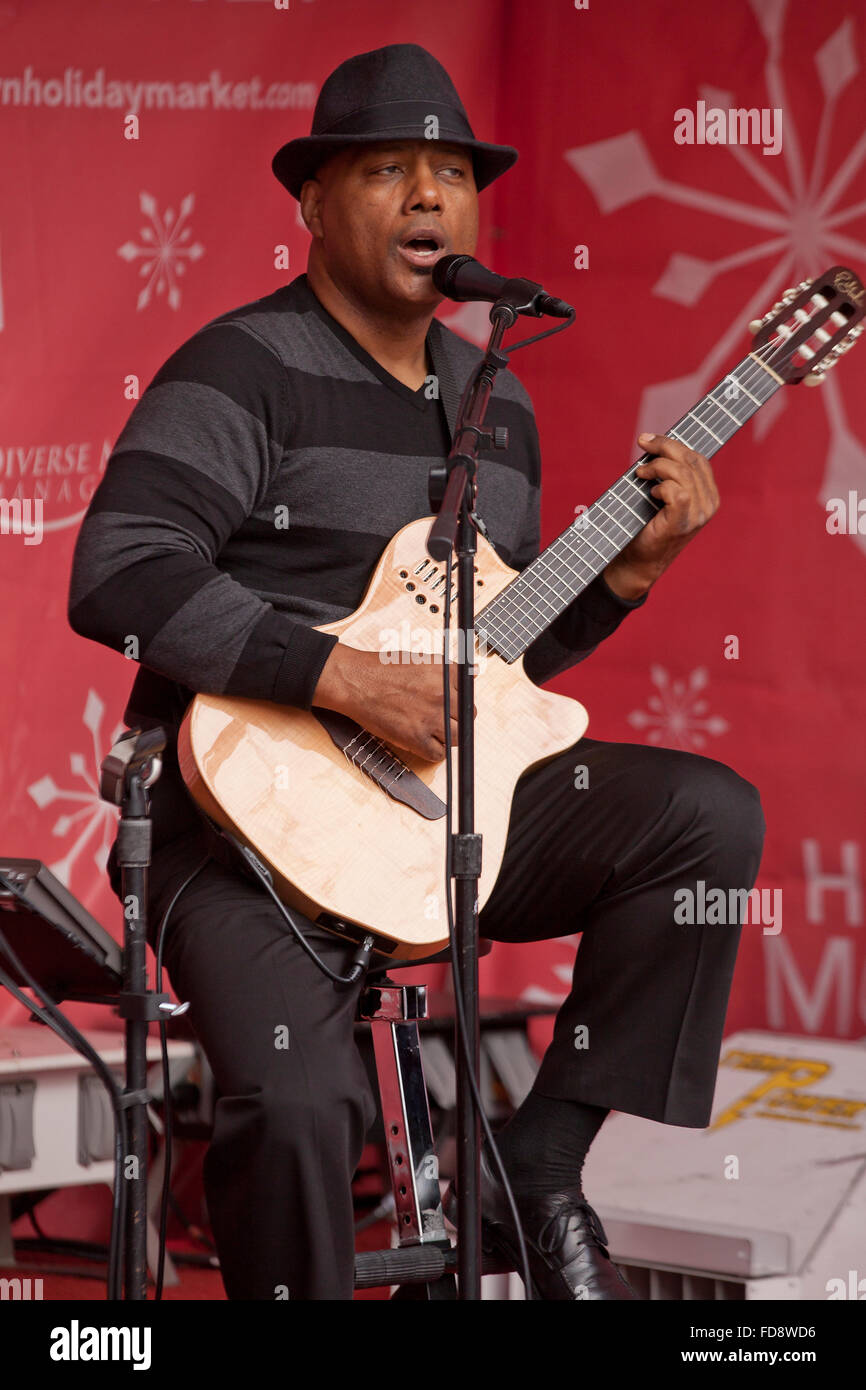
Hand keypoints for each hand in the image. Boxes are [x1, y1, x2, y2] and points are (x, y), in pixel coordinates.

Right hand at [312, 643, 474, 762]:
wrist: (356, 681)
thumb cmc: (382, 670)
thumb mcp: (422, 660)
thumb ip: (448, 671)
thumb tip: (473, 673)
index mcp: (446, 673)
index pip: (469, 694)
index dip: (459, 701)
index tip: (452, 705)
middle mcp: (443, 694)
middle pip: (467, 716)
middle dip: (456, 719)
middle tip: (440, 719)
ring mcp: (431, 717)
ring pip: (457, 737)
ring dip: (448, 737)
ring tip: (432, 731)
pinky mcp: (416, 737)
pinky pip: (438, 754)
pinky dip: (433, 752)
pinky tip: (422, 742)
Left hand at [603, 431, 719, 598]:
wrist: (638, 561)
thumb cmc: (647, 526)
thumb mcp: (662, 494)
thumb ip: (667, 473)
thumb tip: (653, 442)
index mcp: (709, 495)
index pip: (698, 459)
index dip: (674, 444)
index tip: (649, 438)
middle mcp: (709, 504)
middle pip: (691, 461)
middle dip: (664, 446)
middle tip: (642, 443)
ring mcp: (699, 515)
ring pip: (683, 473)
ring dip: (657, 466)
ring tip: (641, 473)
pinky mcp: (684, 522)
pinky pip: (677, 491)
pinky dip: (661, 486)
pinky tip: (650, 493)